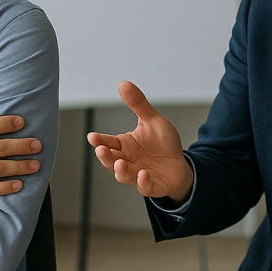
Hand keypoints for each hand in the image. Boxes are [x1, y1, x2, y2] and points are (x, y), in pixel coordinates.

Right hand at [86, 80, 192, 201]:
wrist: (179, 165)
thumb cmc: (162, 144)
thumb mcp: (152, 120)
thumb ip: (138, 104)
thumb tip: (123, 83)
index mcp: (125, 145)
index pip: (108, 142)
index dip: (99, 140)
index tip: (92, 137)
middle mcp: (128, 160)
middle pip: (110, 160)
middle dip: (104, 156)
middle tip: (101, 150)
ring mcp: (137, 174)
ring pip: (123, 176)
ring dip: (120, 171)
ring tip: (120, 164)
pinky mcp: (151, 185)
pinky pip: (144, 187)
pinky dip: (142, 182)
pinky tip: (143, 174)